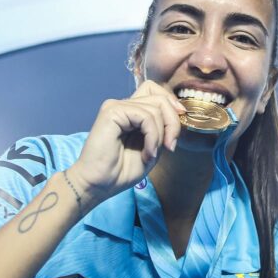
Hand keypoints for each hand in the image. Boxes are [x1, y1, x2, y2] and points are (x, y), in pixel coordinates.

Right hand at [66, 80, 185, 203]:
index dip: (172, 103)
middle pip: (159, 97)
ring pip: (156, 107)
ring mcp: (116, 106)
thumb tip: (179, 112)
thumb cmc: (121, 171)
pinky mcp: (112, 111)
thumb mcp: (153, 148)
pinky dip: (153, 136)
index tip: (179, 122)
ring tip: (151, 155)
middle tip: (170, 145)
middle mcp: (124, 105)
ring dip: (161, 135)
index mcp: (132, 112)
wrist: (98, 185)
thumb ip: (163, 130)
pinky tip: (147, 153)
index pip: (156, 92)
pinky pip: (146, 116)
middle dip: (173, 121)